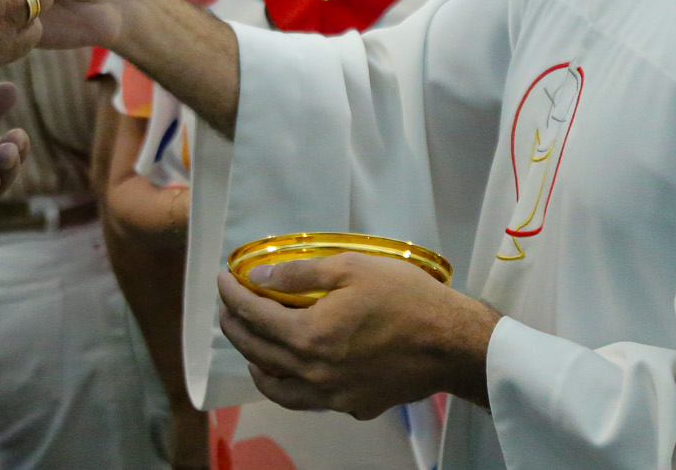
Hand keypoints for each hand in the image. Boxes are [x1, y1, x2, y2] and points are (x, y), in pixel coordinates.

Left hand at [215, 252, 500, 417]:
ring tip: (250, 346)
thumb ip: (300, 275)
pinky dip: (289, 384)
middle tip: (229, 307)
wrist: (452, 344)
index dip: (233, 295)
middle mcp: (313, 372)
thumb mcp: (352, 268)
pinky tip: (294, 369)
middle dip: (236, 327)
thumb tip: (259, 279)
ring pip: (277, 388)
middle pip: (258, 352)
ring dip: (256, 364)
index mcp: (309, 336)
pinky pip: (307, 399)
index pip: (254, 316)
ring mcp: (332, 396)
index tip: (223, 279)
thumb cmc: (406, 298)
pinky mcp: (353, 407)